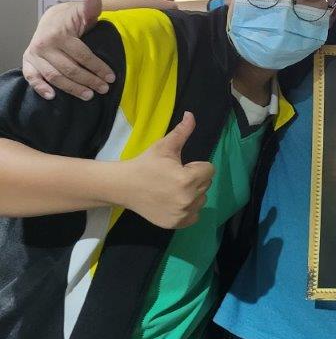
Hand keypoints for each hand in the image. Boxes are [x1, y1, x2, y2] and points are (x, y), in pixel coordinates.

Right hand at [23, 0, 113, 100]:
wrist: (51, 19)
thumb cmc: (72, 19)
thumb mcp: (83, 13)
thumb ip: (91, 8)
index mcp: (59, 34)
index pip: (82, 55)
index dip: (98, 67)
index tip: (111, 77)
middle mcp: (44, 46)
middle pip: (69, 69)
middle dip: (89, 81)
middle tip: (104, 89)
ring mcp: (34, 55)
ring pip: (54, 77)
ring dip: (72, 88)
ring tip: (89, 96)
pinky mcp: (28, 62)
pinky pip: (32, 77)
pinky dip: (40, 88)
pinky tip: (52, 96)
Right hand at [118, 112, 214, 229]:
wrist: (123, 187)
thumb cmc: (145, 164)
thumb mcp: (164, 147)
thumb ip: (182, 132)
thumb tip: (191, 115)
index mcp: (186, 179)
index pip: (209, 170)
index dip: (196, 166)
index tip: (181, 167)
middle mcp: (187, 199)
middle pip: (206, 184)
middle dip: (195, 178)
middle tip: (174, 177)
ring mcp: (182, 214)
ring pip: (202, 200)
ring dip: (193, 194)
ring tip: (173, 189)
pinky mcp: (176, 223)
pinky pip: (195, 215)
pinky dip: (189, 209)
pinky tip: (174, 201)